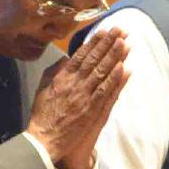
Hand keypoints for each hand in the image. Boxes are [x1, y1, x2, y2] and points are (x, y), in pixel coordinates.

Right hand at [27, 27, 128, 168]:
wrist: (44, 139)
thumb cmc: (42, 115)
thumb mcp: (43, 89)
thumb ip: (54, 72)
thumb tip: (65, 60)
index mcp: (62, 77)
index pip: (81, 55)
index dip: (94, 42)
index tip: (104, 30)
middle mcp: (74, 84)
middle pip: (94, 60)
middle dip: (108, 43)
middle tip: (120, 30)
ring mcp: (84, 96)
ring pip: (102, 72)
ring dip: (115, 57)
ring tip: (126, 43)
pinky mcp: (91, 110)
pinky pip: (106, 91)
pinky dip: (115, 79)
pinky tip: (124, 68)